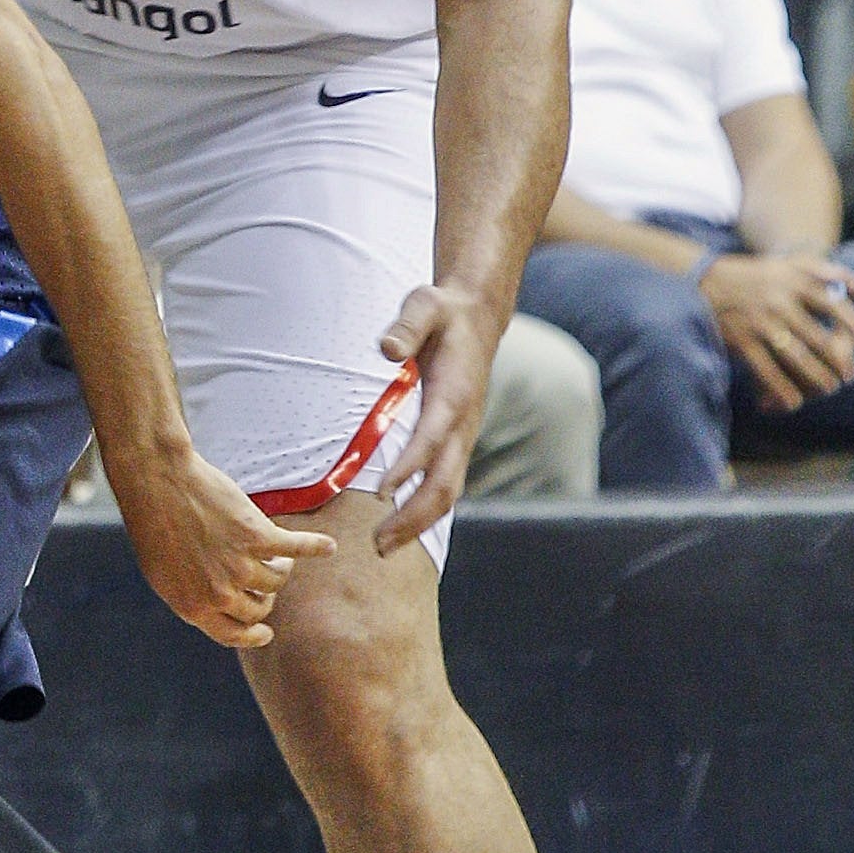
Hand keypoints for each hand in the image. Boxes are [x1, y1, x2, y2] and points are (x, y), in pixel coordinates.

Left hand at [110, 437, 333, 650]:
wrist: (157, 481)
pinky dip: (315, 546)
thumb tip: (214, 609)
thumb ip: (190, 596)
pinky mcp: (257, 536)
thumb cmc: (154, 524)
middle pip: (260, 608)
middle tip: (260, 576)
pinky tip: (327, 546)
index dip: (253, 636)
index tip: (267, 633)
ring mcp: (240, 566)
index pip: (233, 635)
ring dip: (279, 568)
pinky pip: (296, 548)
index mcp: (194, 607)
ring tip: (274, 552)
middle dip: (263, 597)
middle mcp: (220, 592)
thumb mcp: (162, 574)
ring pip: (276, 581)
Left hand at [371, 280, 498, 550]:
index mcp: (453, 394)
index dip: (409, 466)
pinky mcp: (455, 441)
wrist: (476, 318)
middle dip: (413, 516)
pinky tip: (399, 527)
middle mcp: (462, 423)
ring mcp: (462, 436)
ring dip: (417, 522)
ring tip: (382, 547)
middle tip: (377, 544)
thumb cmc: (442, 312)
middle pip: (444, 482)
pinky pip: (445, 483)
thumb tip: (388, 349)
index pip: (431, 439)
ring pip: (447, 491)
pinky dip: (425, 510)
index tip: (381, 492)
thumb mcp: (424, 305)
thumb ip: (406, 326)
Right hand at [698, 251, 853, 410]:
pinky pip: (767, 372)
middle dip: (838, 362)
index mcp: (794, 281)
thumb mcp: (795, 266)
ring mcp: (760, 323)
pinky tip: (794, 401)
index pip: (832, 304)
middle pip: (818, 338)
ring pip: (796, 359)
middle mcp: (778, 301)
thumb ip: (837, 276)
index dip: (851, 324)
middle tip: (848, 375)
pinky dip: (782, 390)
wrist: (704, 280)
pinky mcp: (742, 342)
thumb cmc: (761, 275)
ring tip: (829, 387)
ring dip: (817, 379)